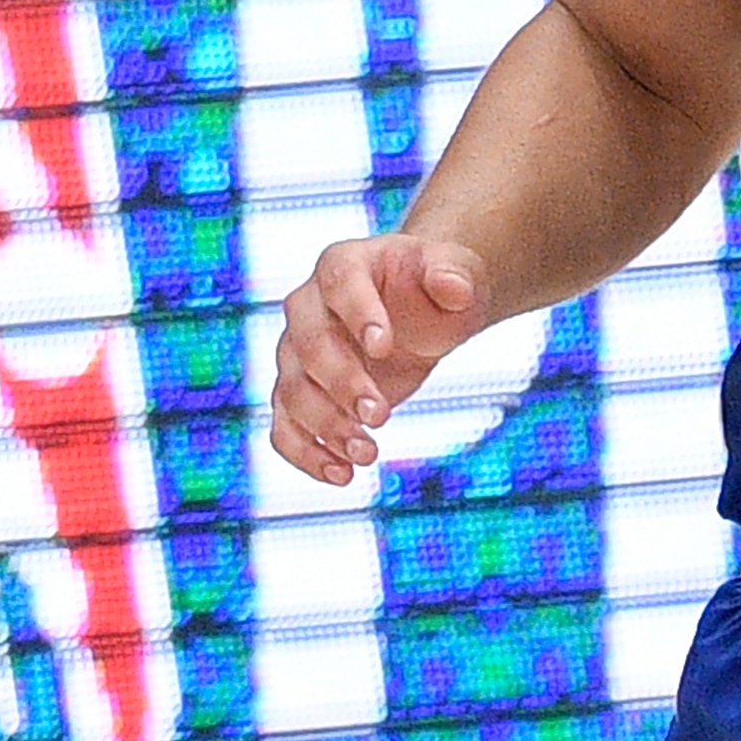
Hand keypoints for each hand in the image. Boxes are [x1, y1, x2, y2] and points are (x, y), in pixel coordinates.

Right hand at [268, 233, 490, 486]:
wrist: (421, 312)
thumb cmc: (436, 288)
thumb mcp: (457, 273)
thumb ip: (454, 274)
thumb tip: (454, 287)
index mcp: (343, 264)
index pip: (341, 283)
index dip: (359, 314)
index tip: (384, 348)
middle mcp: (308, 306)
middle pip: (309, 344)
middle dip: (342, 383)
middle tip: (380, 415)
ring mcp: (295, 351)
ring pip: (293, 390)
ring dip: (326, 426)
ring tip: (368, 453)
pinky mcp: (298, 392)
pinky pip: (284, 425)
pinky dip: (305, 453)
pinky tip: (341, 475)